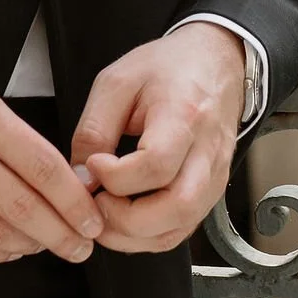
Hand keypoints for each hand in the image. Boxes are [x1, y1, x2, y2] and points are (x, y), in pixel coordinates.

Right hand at [0, 69, 102, 263]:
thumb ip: (24, 144)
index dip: (74, 202)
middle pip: (23, 209)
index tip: (92, 220)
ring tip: (45, 244)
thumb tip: (71, 186)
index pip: (43, 168)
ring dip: (29, 245)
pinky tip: (10, 248)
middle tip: (81, 247)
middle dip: (62, 235)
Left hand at [71, 23, 246, 253]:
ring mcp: (214, 176)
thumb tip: (81, 179)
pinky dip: (148, 235)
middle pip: (177, 208)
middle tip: (96, 203)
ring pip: (179, 227)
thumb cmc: (169, 68)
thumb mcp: (118, 82)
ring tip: (104, 214)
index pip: (157, 165)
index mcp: (185, 116)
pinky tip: (124, 219)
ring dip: (134, 235)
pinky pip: (181, 229)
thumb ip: (94, 130)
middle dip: (125, 220)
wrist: (216, 62)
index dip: (116, 177)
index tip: (94, 164)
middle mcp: (207, 152)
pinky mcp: (211, 191)